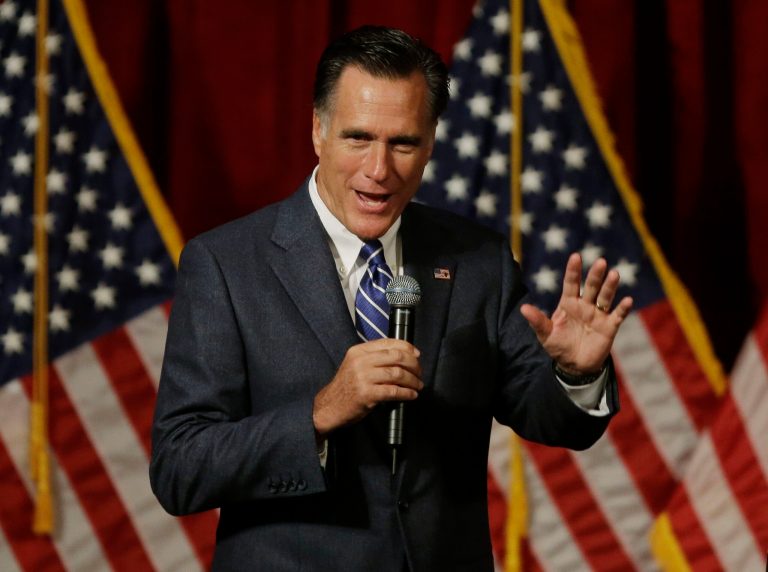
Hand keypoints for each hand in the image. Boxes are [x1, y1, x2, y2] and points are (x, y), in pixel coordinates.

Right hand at [313, 339, 422, 434]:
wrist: (329, 406)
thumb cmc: (346, 387)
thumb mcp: (355, 364)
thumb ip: (374, 358)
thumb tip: (402, 356)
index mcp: (359, 351)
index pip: (388, 343)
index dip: (407, 348)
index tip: (417, 355)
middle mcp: (361, 362)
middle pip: (397, 356)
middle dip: (413, 365)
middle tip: (419, 372)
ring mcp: (363, 378)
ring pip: (397, 374)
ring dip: (412, 380)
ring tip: (417, 385)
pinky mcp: (366, 394)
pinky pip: (393, 391)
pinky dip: (406, 393)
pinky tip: (411, 395)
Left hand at [520, 253, 633, 374]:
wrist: (574, 365)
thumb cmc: (558, 346)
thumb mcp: (545, 334)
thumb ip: (537, 321)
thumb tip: (523, 308)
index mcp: (568, 303)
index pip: (571, 283)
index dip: (573, 271)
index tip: (575, 256)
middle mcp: (585, 305)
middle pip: (591, 287)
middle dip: (595, 275)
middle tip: (600, 261)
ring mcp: (598, 315)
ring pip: (605, 297)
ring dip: (610, 286)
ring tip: (614, 274)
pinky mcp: (609, 327)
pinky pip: (618, 315)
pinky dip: (623, 308)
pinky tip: (627, 300)